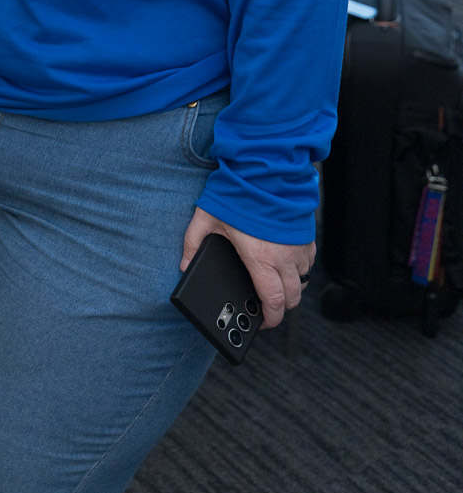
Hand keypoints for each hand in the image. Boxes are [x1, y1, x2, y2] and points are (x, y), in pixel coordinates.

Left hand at [181, 206, 313, 329]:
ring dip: (292, 287)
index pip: (273, 301)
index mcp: (260, 257)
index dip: (270, 319)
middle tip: (267, 306)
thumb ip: (192, 243)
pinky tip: (286, 262)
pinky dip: (300, 268)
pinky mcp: (307, 235)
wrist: (264, 169)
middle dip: (282, 308)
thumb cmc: (236, 194)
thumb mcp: (206, 218)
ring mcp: (298, 246)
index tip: (262, 322)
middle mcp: (284, 256)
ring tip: (275, 283)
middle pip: (293, 298)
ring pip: (303, 281)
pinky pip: (309, 261)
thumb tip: (184, 264)